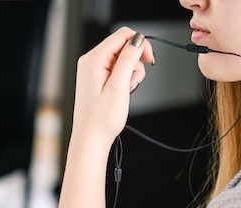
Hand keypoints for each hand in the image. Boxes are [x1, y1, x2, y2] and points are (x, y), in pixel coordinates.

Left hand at [71, 27, 154, 148]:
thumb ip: (128, 59)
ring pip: (122, 58)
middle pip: (123, 46)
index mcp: (93, 59)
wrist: (91, 138)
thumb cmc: (101, 119)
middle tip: (133, 82)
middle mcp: (90, 61)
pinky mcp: (96, 78)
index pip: (122, 35)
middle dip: (135, 62)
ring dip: (130, 72)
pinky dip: (124, 78)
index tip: (149, 60)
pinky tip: (121, 92)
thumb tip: (138, 40)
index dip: (140, 45)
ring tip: (125, 91)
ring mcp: (92, 69)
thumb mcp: (119, 86)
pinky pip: (116, 69)